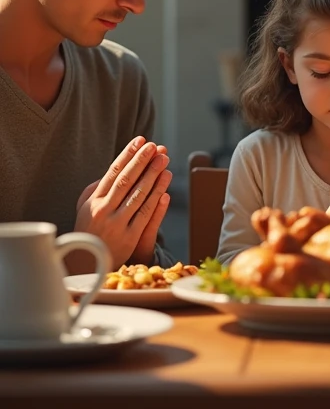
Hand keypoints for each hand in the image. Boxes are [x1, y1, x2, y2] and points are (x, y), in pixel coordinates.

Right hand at [73, 138, 171, 268]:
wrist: (86, 267)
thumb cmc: (89, 232)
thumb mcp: (85, 209)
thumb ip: (96, 189)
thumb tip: (112, 169)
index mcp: (93, 201)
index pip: (112, 173)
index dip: (127, 155)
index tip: (140, 140)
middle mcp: (103, 211)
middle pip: (126, 180)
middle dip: (141, 160)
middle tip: (155, 145)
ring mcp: (116, 224)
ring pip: (137, 194)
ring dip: (152, 175)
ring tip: (164, 159)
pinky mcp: (129, 237)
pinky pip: (145, 213)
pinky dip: (156, 197)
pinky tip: (166, 185)